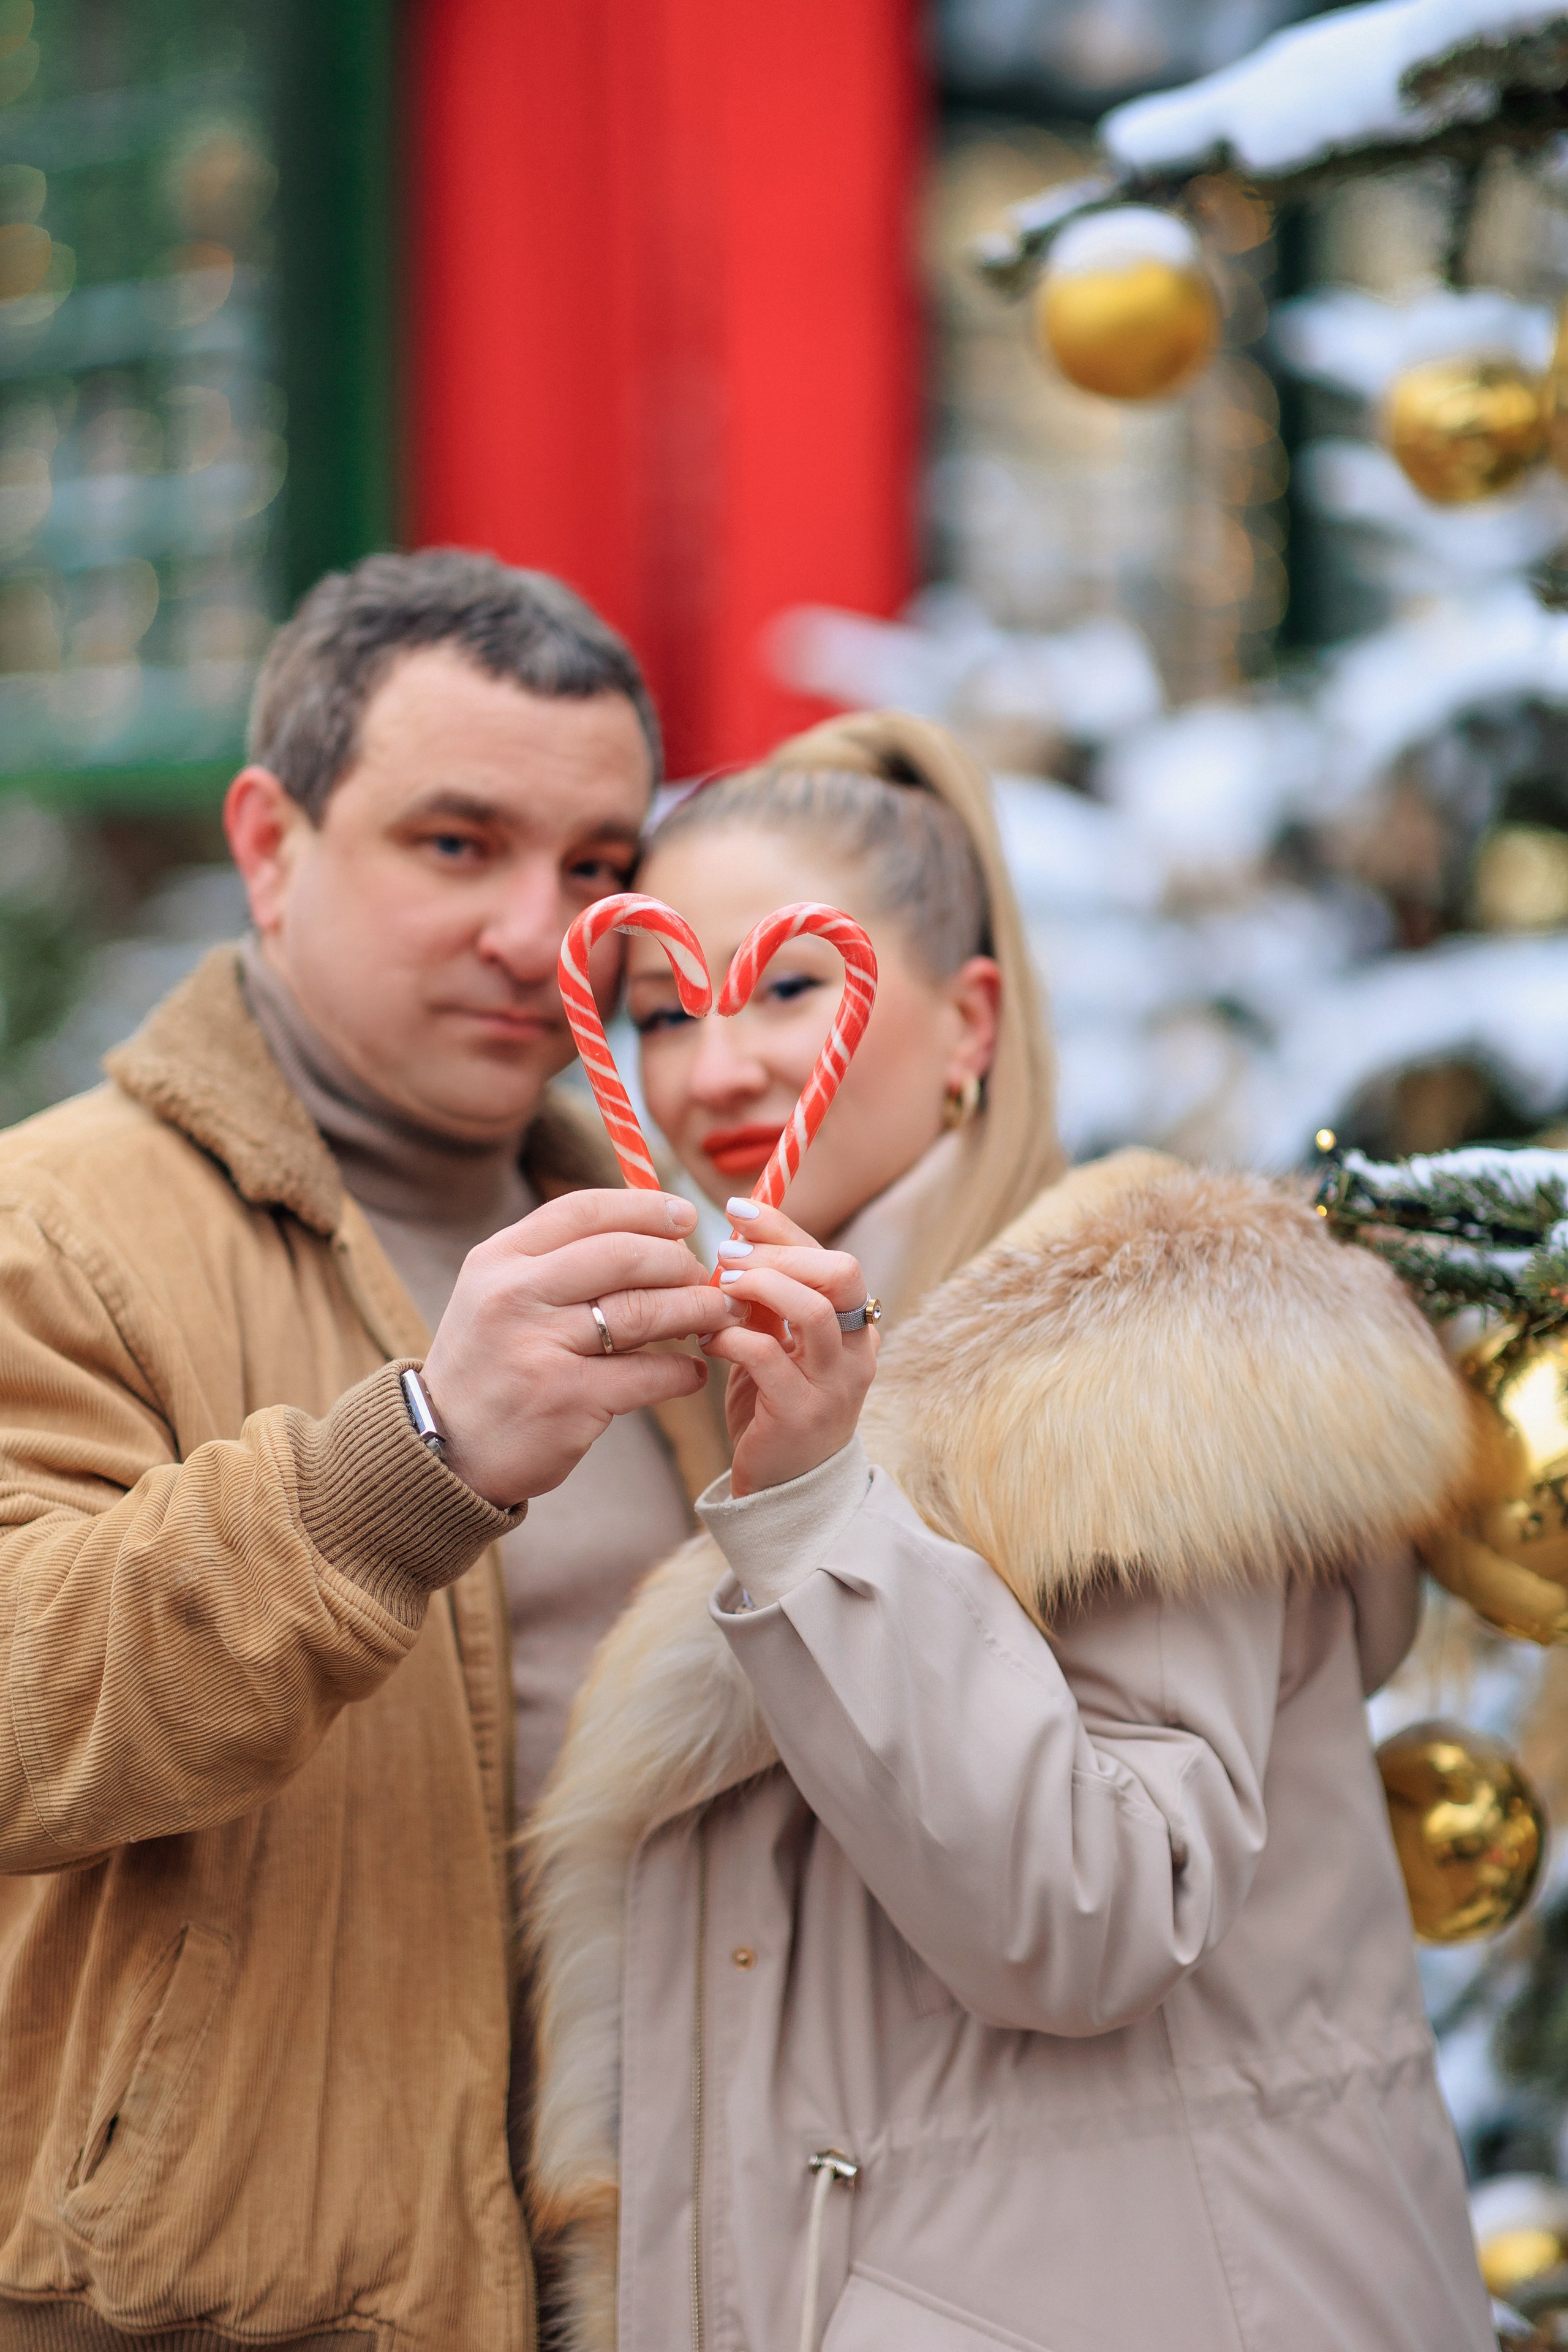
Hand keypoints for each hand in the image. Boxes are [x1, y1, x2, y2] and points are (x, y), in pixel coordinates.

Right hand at [420, 1190, 740, 1505]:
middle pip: (624, 1255)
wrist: (447, 1450)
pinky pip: (649, 1373)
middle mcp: (514, 1296)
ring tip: (717, 1314)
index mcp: (498, 1260)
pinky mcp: (566, 1399)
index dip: (645, 1207)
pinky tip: (691, 1373)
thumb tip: (651, 1233)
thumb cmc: (489, 1366)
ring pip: (644, 1311)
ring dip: (696, 1309)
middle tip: (703, 1276)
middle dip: (679, 1261)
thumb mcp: (500, 1297)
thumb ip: (557, 1262)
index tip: (685, 1215)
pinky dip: (683, 1372)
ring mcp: (539, 1347)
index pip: (584, 1211)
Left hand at [702, 1202, 877, 1497]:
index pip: (830, 1256)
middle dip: (780, 1253)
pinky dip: (733, 1338)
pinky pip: (768, 1357)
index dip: (783, 1228)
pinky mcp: (801, 1414)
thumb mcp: (774, 1342)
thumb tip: (734, 1241)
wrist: (784, 1489)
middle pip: (841, 1273)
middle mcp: (856, 1350)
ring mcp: (835, 1383)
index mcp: (854, 1326)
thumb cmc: (775, 1405)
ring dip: (762, 1287)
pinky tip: (710, 1341)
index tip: (737, 1209)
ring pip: (815, 1310)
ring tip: (722, 1290)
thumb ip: (764, 1300)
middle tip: (728, 1255)